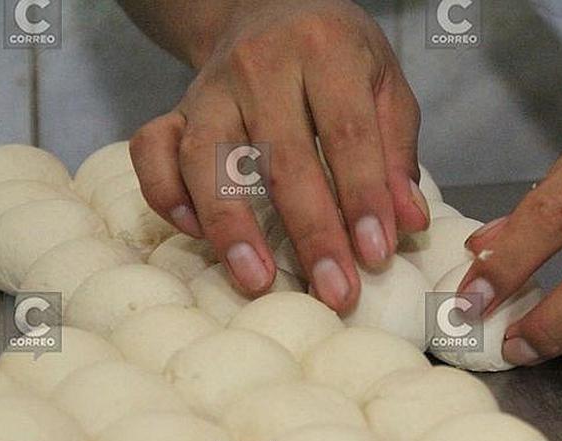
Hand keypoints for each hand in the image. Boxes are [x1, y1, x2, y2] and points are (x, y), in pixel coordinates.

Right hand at [128, 0, 426, 309]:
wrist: (270, 8)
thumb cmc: (339, 57)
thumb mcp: (385, 86)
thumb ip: (397, 153)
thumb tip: (408, 223)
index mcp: (325, 51)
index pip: (346, 134)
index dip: (362, 198)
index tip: (375, 254)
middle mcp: (261, 65)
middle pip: (282, 158)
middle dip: (311, 233)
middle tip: (334, 291)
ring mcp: (210, 88)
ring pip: (208, 159)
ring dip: (231, 227)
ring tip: (258, 282)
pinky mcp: (175, 108)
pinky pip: (153, 153)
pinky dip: (167, 195)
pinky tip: (196, 235)